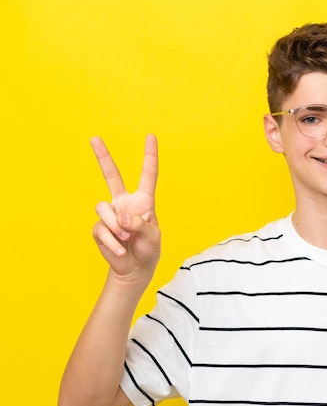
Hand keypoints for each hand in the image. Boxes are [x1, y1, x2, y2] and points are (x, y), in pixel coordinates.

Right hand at [91, 135, 160, 281]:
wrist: (135, 269)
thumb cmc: (149, 249)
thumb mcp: (153, 236)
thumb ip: (141, 224)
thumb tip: (121, 217)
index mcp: (143, 201)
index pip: (148, 175)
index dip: (150, 156)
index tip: (151, 136)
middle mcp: (124, 203)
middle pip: (111, 175)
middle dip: (102, 156)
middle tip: (94, 138)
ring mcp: (110, 214)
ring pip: (103, 207)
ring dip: (115, 225)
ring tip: (125, 238)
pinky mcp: (99, 228)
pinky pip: (101, 229)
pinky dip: (112, 242)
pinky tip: (120, 250)